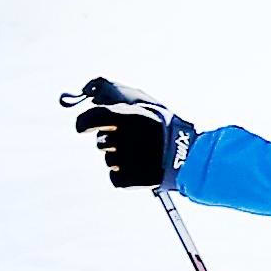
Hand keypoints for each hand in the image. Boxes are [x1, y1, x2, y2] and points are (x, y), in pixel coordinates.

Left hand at [70, 78, 186, 191]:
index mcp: (128, 116)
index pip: (93, 117)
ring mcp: (125, 161)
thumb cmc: (166, 128)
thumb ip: (119, 96)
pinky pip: (115, 177)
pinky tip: (141, 169)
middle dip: (111, 142)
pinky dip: (125, 176)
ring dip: (120, 159)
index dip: (84, 123)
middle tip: (132, 142)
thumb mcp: (147, 106)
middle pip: (101, 142)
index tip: (82, 128)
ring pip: (109, 161)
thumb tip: (94, 90)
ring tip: (142, 156)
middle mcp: (124, 138)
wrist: (189, 157)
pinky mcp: (128, 180)